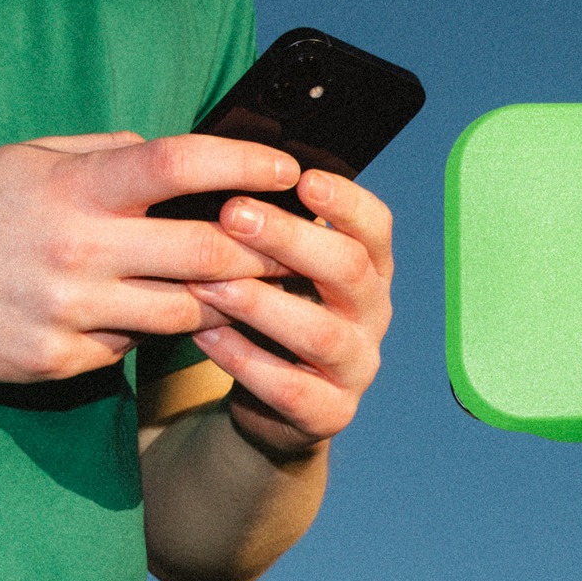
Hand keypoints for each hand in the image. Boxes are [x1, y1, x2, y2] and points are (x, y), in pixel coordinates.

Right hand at [0, 132, 300, 382]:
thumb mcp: (33, 158)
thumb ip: (110, 155)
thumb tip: (186, 160)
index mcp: (73, 187)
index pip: (180, 165)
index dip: (244, 165)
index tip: (287, 169)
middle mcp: (75, 249)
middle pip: (206, 251)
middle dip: (258, 249)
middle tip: (288, 245)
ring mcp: (66, 311)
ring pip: (184, 312)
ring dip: (211, 299)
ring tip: (226, 285)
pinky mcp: (54, 361)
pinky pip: (132, 350)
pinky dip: (146, 333)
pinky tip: (141, 316)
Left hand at [184, 169, 393, 456]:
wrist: (273, 404)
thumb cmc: (272, 314)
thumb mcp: (282, 269)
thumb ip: (270, 232)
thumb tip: (226, 167)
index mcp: (369, 269)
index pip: (376, 227)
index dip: (345, 201)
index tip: (302, 177)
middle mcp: (373, 314)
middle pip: (348, 270)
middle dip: (290, 239)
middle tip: (233, 213)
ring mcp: (358, 366)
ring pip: (322, 333)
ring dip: (261, 304)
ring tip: (207, 283)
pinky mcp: (332, 413)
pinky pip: (291, 388)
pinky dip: (245, 361)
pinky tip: (205, 336)